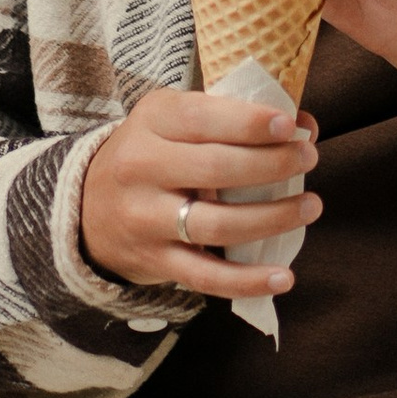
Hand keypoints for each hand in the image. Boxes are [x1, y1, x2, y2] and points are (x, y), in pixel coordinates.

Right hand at [77, 85, 319, 300]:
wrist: (86, 206)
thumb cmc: (151, 152)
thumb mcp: (174, 118)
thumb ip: (231, 117)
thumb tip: (303, 124)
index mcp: (153, 120)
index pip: (204, 117)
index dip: (250, 122)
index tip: (291, 126)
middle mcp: (142, 167)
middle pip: (217, 169)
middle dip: (272, 165)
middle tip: (309, 158)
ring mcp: (146, 219)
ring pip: (217, 224)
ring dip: (272, 218)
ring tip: (310, 206)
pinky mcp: (156, 262)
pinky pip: (206, 277)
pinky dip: (248, 280)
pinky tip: (284, 277)